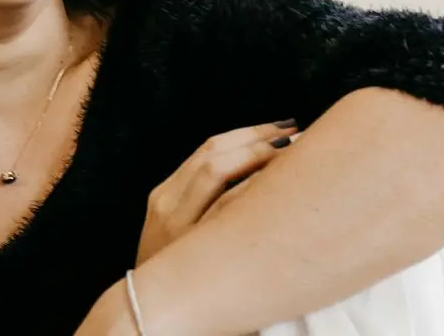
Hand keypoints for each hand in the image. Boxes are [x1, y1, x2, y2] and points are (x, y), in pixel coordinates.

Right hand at [136, 120, 296, 264]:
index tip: (282, 127)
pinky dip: (250, 189)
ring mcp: (177, 225)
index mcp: (164, 194)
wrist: (146, 320)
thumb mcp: (176, 233)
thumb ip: (199, 204)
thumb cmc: (174, 277)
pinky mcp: (189, 248)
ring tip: (295, 152)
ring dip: (258, 156)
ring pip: (216, 172)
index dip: (248, 133)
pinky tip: (279, 186)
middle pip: (215, 153)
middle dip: (258, 139)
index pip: (209, 148)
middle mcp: (168, 203)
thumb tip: (251, 176)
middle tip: (297, 133)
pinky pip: (223, 207)